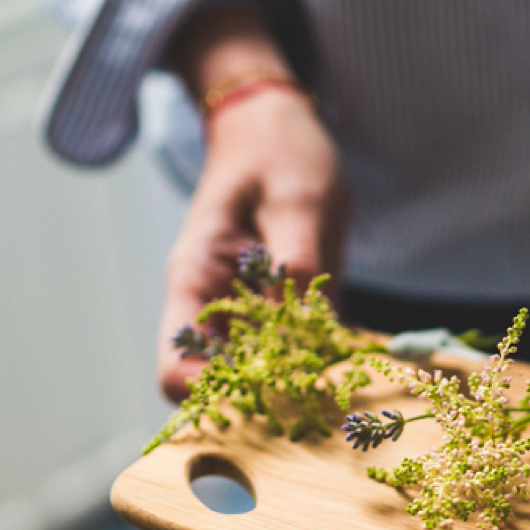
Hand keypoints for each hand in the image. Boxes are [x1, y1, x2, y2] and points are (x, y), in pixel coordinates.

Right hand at [159, 89, 346, 400]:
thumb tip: (305, 326)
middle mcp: (214, 307)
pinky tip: (354, 366)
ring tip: (341, 389)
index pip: (176, 367)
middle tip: (317, 402)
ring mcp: (247, 312)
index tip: (267, 393)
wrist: (276, 127)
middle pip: (217, 385)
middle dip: (261, 400)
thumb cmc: (278, 151)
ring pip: (259, 376)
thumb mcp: (297, 198)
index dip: (212, 395)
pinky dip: (320, 365)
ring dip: (295, 387)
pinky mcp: (282, 311)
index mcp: (195, 280)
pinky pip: (296, 354)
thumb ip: (297, 261)